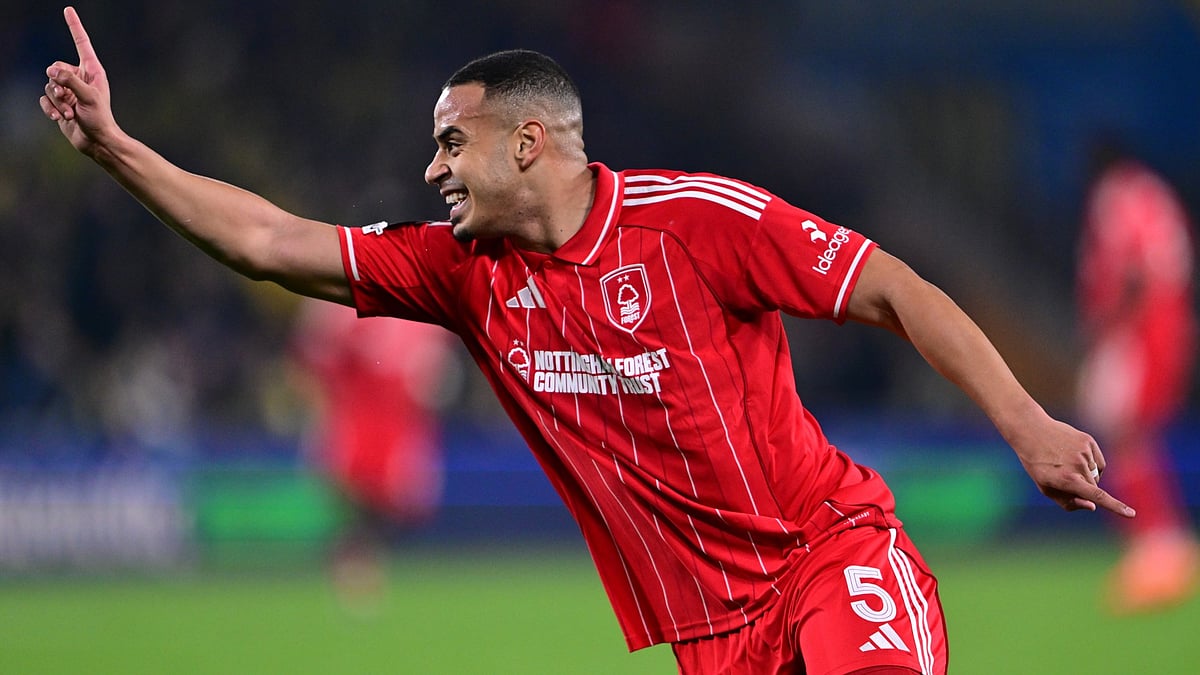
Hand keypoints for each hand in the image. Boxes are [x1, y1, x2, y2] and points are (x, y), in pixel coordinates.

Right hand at [38, 7, 117, 156]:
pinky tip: (59, 118)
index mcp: (92, 71)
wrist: (97, 142)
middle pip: (55, 67)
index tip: (68, 10)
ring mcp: (68, 90)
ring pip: (48, 85)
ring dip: (57, 101)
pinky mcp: (60, 103)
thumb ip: (70, 80)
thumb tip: (51, 70)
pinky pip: (45, 99)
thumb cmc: (99, 119)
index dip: (74, 26)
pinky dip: (50, 108)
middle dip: (57, 84)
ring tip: (70, 113)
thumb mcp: (88, 97)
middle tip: (68, 98)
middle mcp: (80, 77)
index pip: (81, 43)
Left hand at [1010, 415, 1135, 517]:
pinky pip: (1099, 462)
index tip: (1131, 514)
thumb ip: (1069, 502)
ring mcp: (1085, 452)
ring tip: (1065, 463)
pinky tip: (1074, 456)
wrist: (1031, 430)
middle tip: (1063, 476)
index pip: (1096, 496)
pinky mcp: (1088, 441)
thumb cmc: (1037, 464)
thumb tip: (1093, 506)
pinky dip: (1091, 463)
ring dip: (1086, 474)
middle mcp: (1078, 465)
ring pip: (1097, 474)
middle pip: (1094, 487)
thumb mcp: (1046, 488)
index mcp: (1066, 480)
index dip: (1116, 506)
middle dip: (1083, 487)